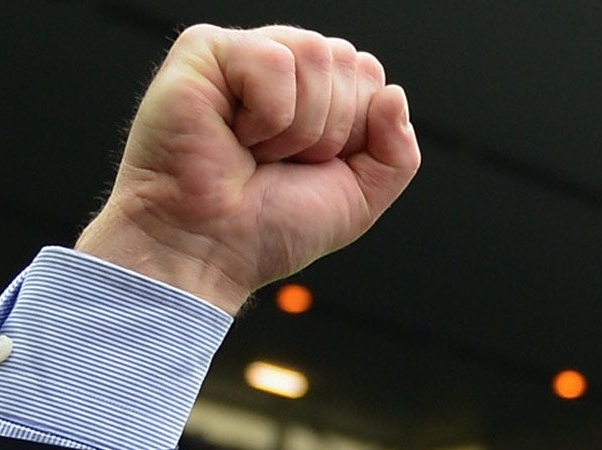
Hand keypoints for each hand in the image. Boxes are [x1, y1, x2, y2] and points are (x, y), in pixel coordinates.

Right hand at [76, 24, 420, 311]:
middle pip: (349, 62)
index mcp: (315, 94)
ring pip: (316, 55)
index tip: (312, 168)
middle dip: (331, 131)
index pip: (370, 78)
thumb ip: (396, 152)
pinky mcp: (205, 49)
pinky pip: (275, 60)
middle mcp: (281, 69)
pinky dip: (268, 115)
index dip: (356, 134)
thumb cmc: (269, 228)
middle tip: (281, 163)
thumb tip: (394, 94)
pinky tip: (235, 136)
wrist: (209, 249)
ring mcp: (243, 54)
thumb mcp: (359, 198)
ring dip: (298, 128)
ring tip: (257, 151)